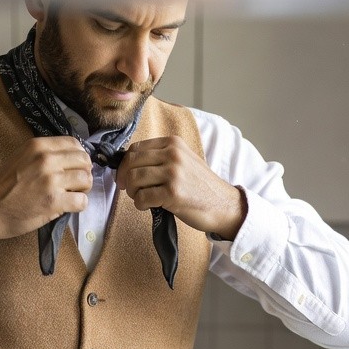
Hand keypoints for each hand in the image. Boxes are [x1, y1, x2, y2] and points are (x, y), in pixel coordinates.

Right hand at [0, 137, 92, 242]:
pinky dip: (79, 206)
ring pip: (86, 180)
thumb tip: (70, 159)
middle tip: (73, 185)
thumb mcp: (22, 158)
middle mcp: (46, 159)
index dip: (78, 158)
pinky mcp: (54, 201)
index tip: (72, 169)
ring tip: (70, 196)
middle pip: (84, 161)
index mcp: (38, 145)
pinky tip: (67, 207)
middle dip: (83, 174)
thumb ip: (44, 155)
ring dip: (82, 190)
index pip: (75, 144)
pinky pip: (82, 201)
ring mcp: (51, 180)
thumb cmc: (4, 187)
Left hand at [115, 136, 246, 239]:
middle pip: (131, 162)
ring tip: (141, 198)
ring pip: (134, 179)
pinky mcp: (173, 193)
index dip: (125, 164)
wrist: (223, 204)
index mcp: (173, 143)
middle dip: (125, 178)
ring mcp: (173, 173)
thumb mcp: (183, 160)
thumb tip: (130, 164)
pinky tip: (148, 206)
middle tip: (129, 189)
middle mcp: (173, 154)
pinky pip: (142, 197)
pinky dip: (140, 204)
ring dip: (132, 192)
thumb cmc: (200, 186)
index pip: (136, 148)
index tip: (126, 175)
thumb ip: (161, 157)